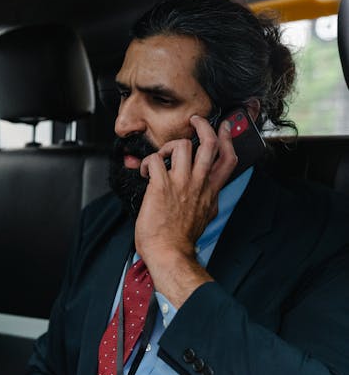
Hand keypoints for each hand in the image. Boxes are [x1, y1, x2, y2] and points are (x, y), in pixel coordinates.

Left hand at [135, 116, 236, 304]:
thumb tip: (209, 196)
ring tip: (161, 156)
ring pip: (182, 145)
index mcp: (210, 191)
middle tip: (194, 121)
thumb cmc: (181, 240)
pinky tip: (145, 172)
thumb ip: (208, 201)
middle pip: (209, 144)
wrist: (170, 254)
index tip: (224, 128)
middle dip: (203, 126)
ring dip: (168, 145)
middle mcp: (198, 183)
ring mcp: (181, 183)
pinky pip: (155, 160)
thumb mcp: (206, 217)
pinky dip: (147, 162)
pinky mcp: (161, 186)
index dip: (228, 139)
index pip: (228, 159)